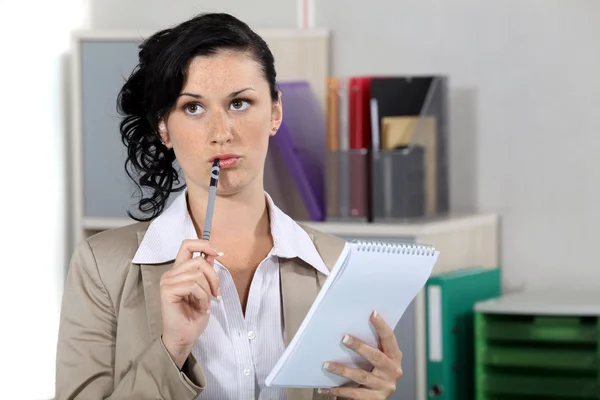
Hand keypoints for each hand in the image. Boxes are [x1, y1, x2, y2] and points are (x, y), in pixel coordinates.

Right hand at [160, 239, 221, 367]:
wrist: (185, 337)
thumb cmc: (193, 316)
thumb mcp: (206, 290)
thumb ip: (206, 272)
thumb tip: (213, 254)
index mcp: (179, 271)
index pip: (187, 245)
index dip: (204, 245)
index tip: (219, 253)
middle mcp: (171, 273)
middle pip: (198, 261)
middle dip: (213, 277)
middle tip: (216, 293)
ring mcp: (167, 281)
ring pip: (198, 274)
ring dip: (208, 291)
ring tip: (206, 303)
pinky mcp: (167, 291)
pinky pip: (193, 285)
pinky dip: (203, 297)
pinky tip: (202, 308)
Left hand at [318, 311, 402, 398]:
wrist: (378, 397)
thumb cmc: (377, 372)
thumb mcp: (379, 358)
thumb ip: (372, 345)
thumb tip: (351, 325)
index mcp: (394, 357)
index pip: (389, 339)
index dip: (382, 326)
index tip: (372, 314)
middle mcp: (392, 371)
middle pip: (376, 357)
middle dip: (359, 347)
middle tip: (344, 338)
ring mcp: (384, 386)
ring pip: (362, 376)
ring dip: (343, 370)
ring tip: (327, 365)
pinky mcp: (374, 399)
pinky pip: (354, 394)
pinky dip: (338, 390)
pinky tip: (326, 387)